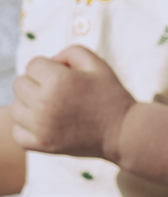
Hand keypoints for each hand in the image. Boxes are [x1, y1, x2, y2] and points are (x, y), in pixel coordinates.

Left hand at [11, 46, 133, 159]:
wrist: (123, 131)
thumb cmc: (110, 95)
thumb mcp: (98, 64)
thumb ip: (70, 52)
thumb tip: (50, 61)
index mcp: (58, 80)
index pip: (33, 64)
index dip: (49, 66)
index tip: (65, 75)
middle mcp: (44, 103)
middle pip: (19, 84)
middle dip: (36, 83)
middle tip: (58, 91)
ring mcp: (40, 126)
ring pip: (16, 107)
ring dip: (30, 105)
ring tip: (53, 107)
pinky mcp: (41, 144)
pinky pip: (17, 132)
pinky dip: (27, 128)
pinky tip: (46, 123)